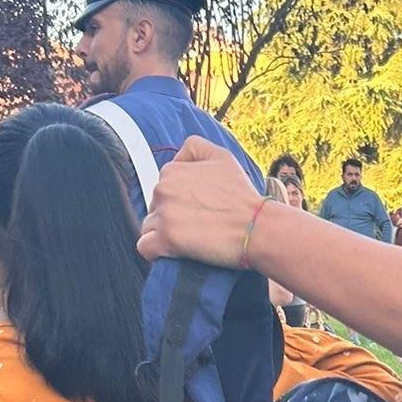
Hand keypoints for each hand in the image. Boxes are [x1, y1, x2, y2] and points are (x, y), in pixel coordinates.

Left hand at [138, 138, 265, 265]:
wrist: (257, 227)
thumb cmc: (243, 196)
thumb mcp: (222, 156)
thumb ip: (195, 148)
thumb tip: (177, 159)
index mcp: (171, 170)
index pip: (162, 186)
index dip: (179, 199)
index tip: (197, 208)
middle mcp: (163, 189)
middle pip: (154, 207)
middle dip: (170, 216)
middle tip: (197, 224)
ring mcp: (163, 214)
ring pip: (149, 227)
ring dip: (164, 234)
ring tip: (190, 239)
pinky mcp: (166, 240)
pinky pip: (145, 247)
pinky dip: (156, 252)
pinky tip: (174, 253)